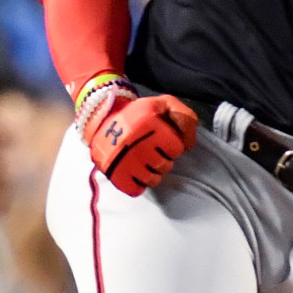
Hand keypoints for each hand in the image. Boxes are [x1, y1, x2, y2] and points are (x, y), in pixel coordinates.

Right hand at [79, 90, 197, 195]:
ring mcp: (124, 160)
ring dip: (153, 173)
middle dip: (164, 160)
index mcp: (148, 123)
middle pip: (165, 165)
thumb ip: (186, 118)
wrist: (103, 119)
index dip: (174, 145)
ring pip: (153, 180)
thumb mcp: (165, 104)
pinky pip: (136, 189)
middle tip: (155, 152)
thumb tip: (189, 146)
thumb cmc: (140, 113)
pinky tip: (136, 172)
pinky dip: (139, 184)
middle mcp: (135, 142)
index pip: (176, 148)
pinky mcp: (114, 173)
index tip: (165, 141)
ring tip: (146, 162)